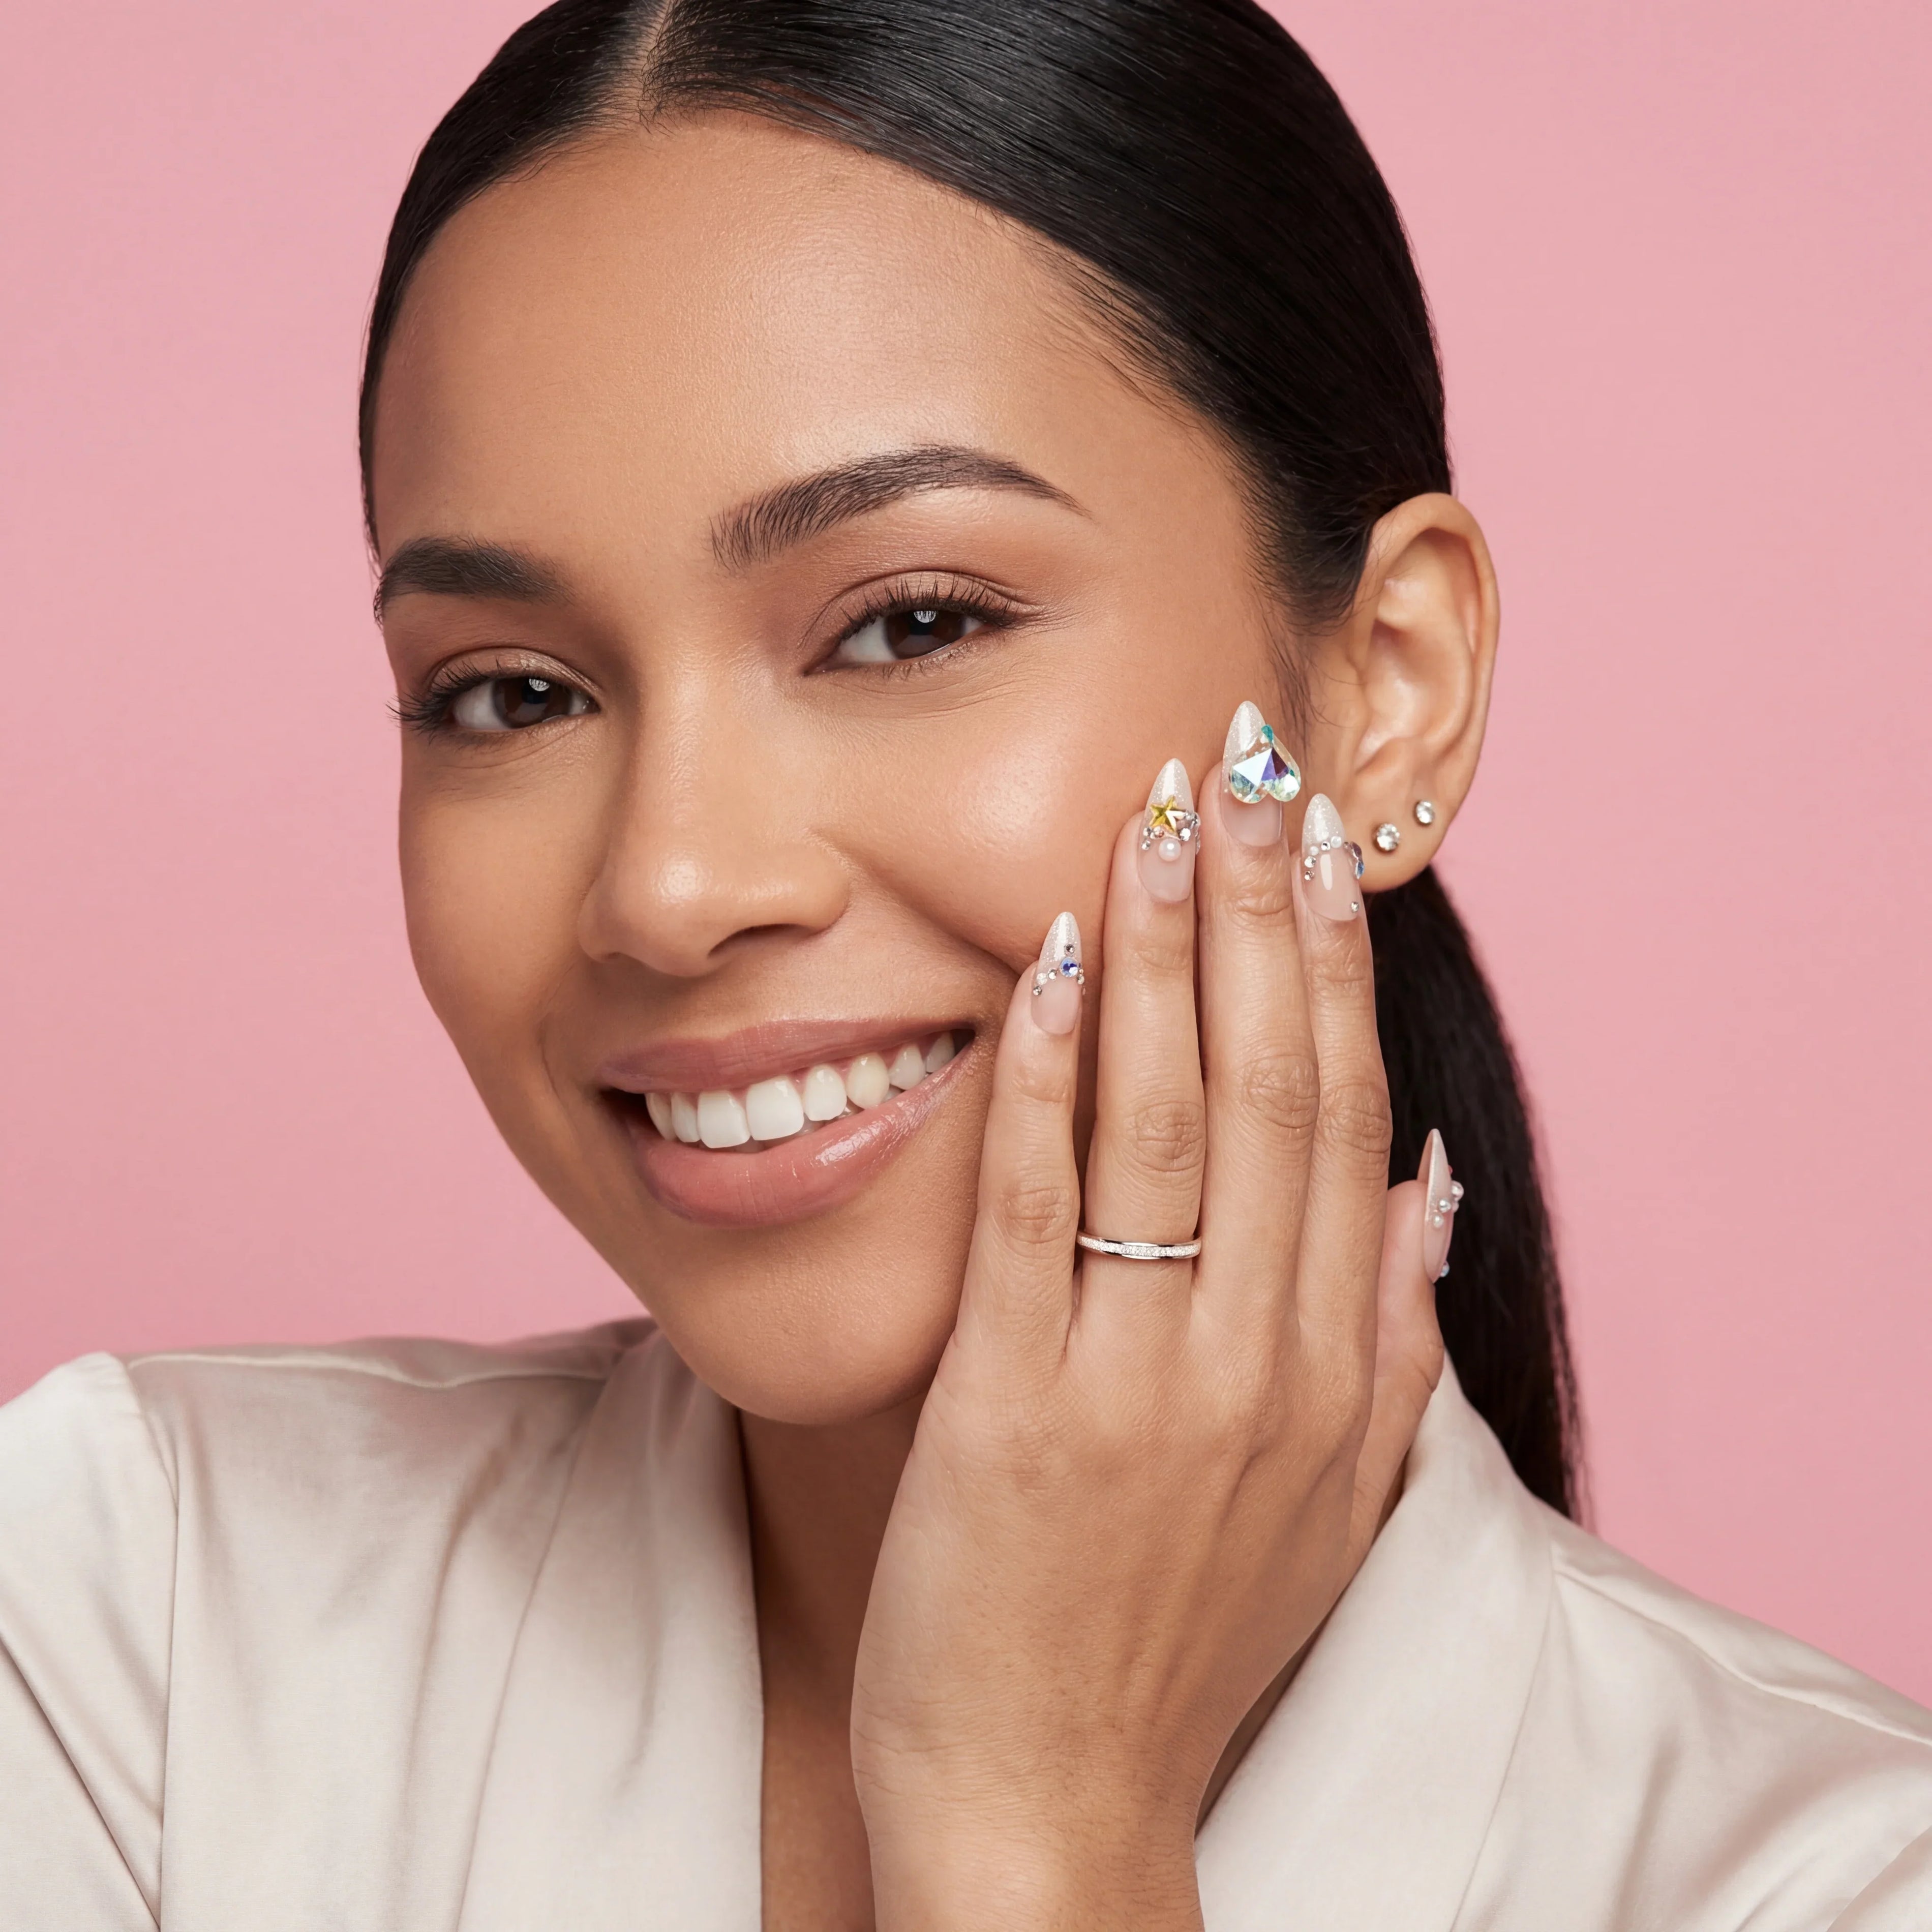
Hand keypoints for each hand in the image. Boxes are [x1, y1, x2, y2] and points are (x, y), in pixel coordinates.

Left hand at [849, 761, 1447, 1930]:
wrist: (1053, 1804)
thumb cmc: (1178, 1642)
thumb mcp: (1326, 1504)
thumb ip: (1390, 1340)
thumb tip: (1434, 1187)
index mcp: (1329, 1370)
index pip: (1345, 1121)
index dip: (1336, 972)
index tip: (1322, 848)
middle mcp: (1254, 1359)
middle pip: (1273, 1091)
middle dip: (1259, 917)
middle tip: (1244, 767)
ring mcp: (1136, 1383)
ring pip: (1169, 1124)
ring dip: (1169, 956)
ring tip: (1160, 816)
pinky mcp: (1010, 1407)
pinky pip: (1037, 1210)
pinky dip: (1050, 1079)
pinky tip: (1055, 964)